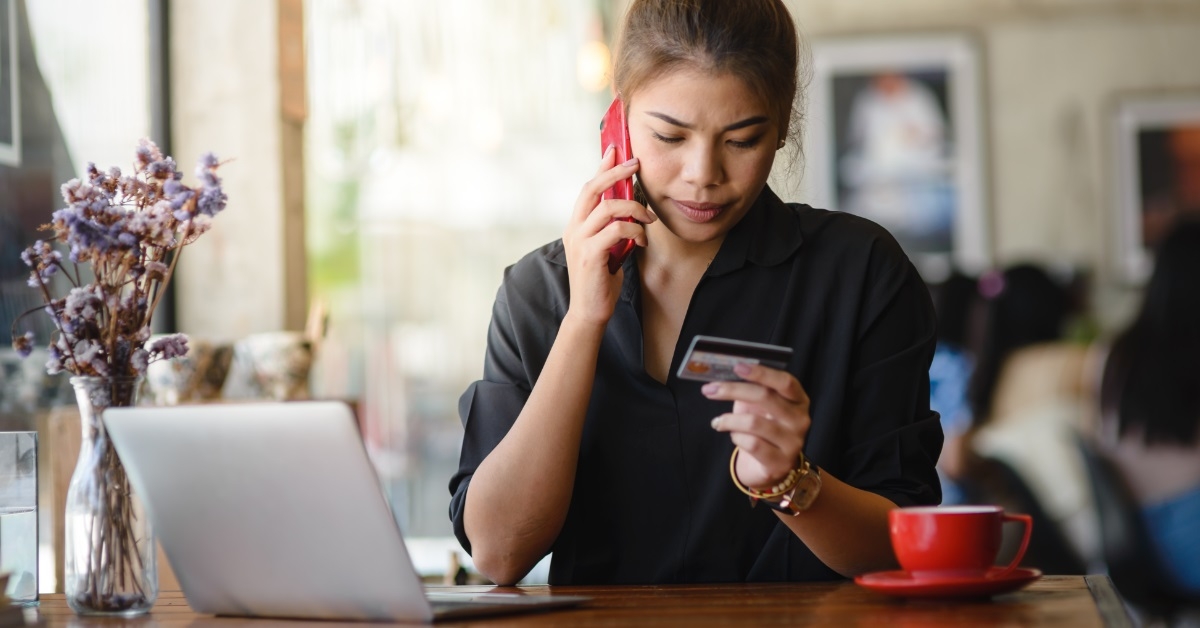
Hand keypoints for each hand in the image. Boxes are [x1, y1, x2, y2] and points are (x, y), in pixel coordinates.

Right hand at [562, 146, 656, 325]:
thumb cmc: (602, 280)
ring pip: (606, 207)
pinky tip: (642, 239)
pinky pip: (615, 230)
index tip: (617, 149)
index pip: (588, 188)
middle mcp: (574, 228)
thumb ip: (613, 227)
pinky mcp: (589, 255)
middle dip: (615, 172)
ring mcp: (579, 240)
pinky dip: (634, 230)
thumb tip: (633, 207)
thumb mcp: (608, 247)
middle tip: (636, 163)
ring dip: (634, 208)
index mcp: (577, 225)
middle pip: (591, 188)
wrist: (590, 311)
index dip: (602, 166)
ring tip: (649, 218)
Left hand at [705, 363, 811, 488]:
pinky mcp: (780, 462)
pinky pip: (751, 444)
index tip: (737, 366)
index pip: (785, 381)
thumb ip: (750, 389)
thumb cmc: (762, 427)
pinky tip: (733, 436)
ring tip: (718, 421)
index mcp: (799, 400)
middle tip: (710, 390)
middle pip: (765, 397)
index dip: (761, 372)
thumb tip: (722, 376)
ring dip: (729, 420)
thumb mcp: (759, 406)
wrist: (768, 465)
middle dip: (732, 390)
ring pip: (753, 422)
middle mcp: (800, 420)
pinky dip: (736, 437)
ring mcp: (793, 442)